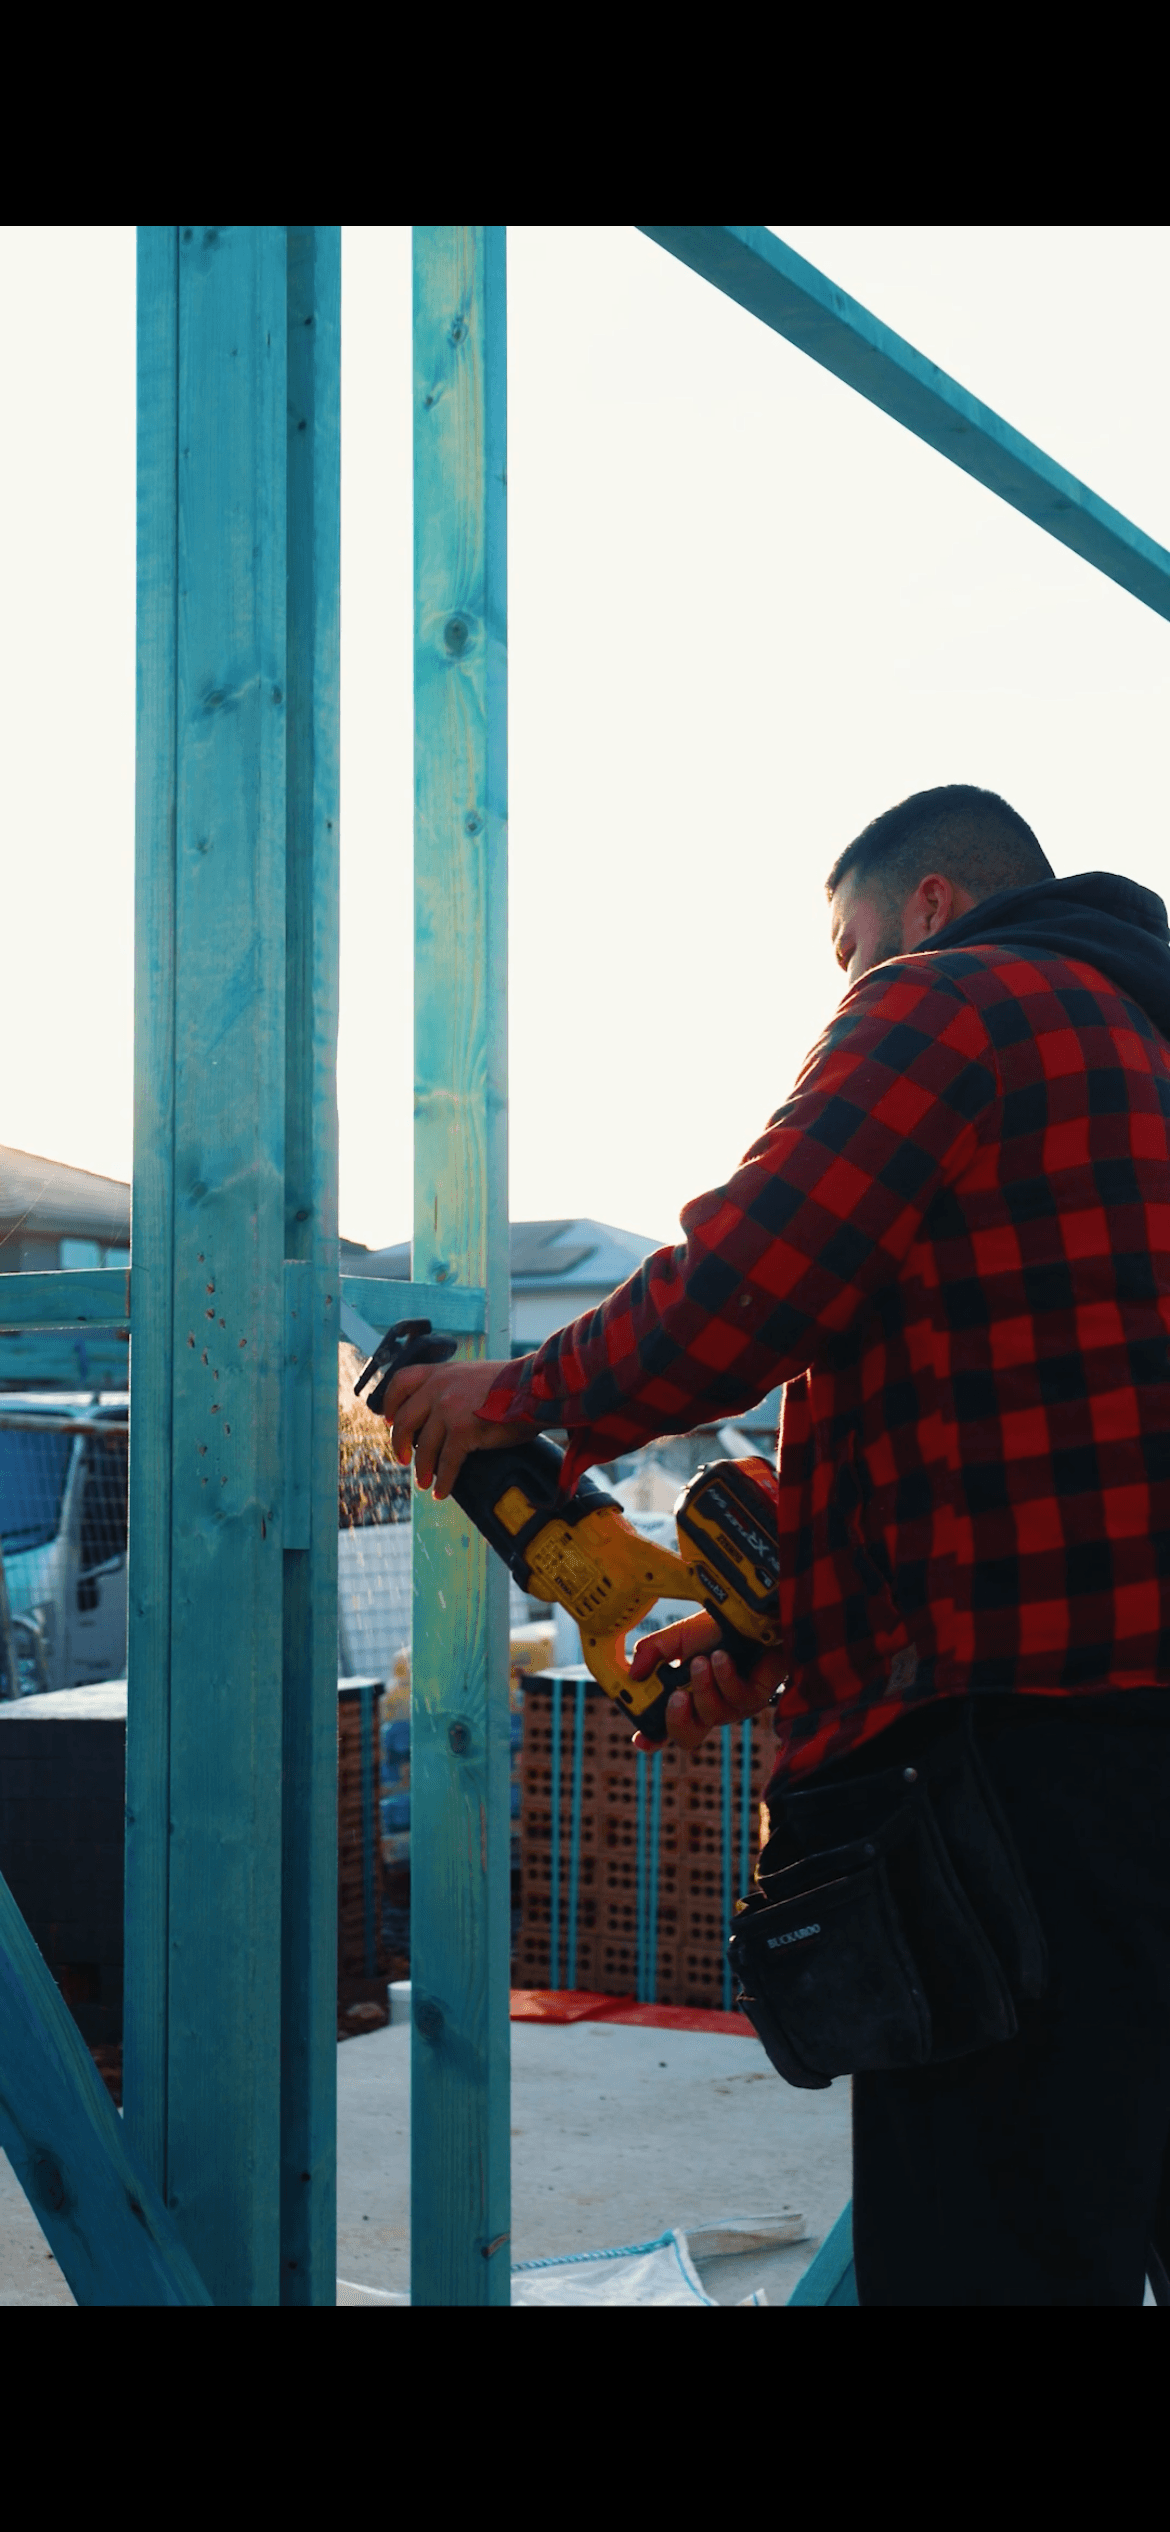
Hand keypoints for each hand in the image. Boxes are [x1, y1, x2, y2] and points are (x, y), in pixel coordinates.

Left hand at [380, 1358, 529, 1500]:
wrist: (536, 1388)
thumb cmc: (515, 1384)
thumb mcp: (475, 1375)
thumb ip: (456, 1388)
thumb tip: (447, 1416)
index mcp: (442, 1372)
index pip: (401, 1381)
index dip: (391, 1403)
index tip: (390, 1420)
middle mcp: (439, 1388)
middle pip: (404, 1419)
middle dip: (399, 1443)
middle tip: (402, 1458)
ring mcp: (448, 1408)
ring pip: (424, 1446)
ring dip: (422, 1468)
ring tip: (424, 1482)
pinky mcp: (462, 1430)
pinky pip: (447, 1462)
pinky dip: (444, 1480)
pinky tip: (443, 1490)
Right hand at [628, 1610, 783, 1752]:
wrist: (754, 1616)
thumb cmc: (718, 1628)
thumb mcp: (677, 1636)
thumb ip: (652, 1652)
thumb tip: (633, 1673)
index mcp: (686, 1695)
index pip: (665, 1726)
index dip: (651, 1738)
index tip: (640, 1739)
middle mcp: (707, 1706)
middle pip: (686, 1737)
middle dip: (677, 1720)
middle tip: (676, 1697)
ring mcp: (732, 1706)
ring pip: (711, 1715)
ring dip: (703, 1685)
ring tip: (703, 1660)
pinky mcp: (754, 1699)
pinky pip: (734, 1698)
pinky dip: (724, 1676)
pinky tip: (723, 1657)